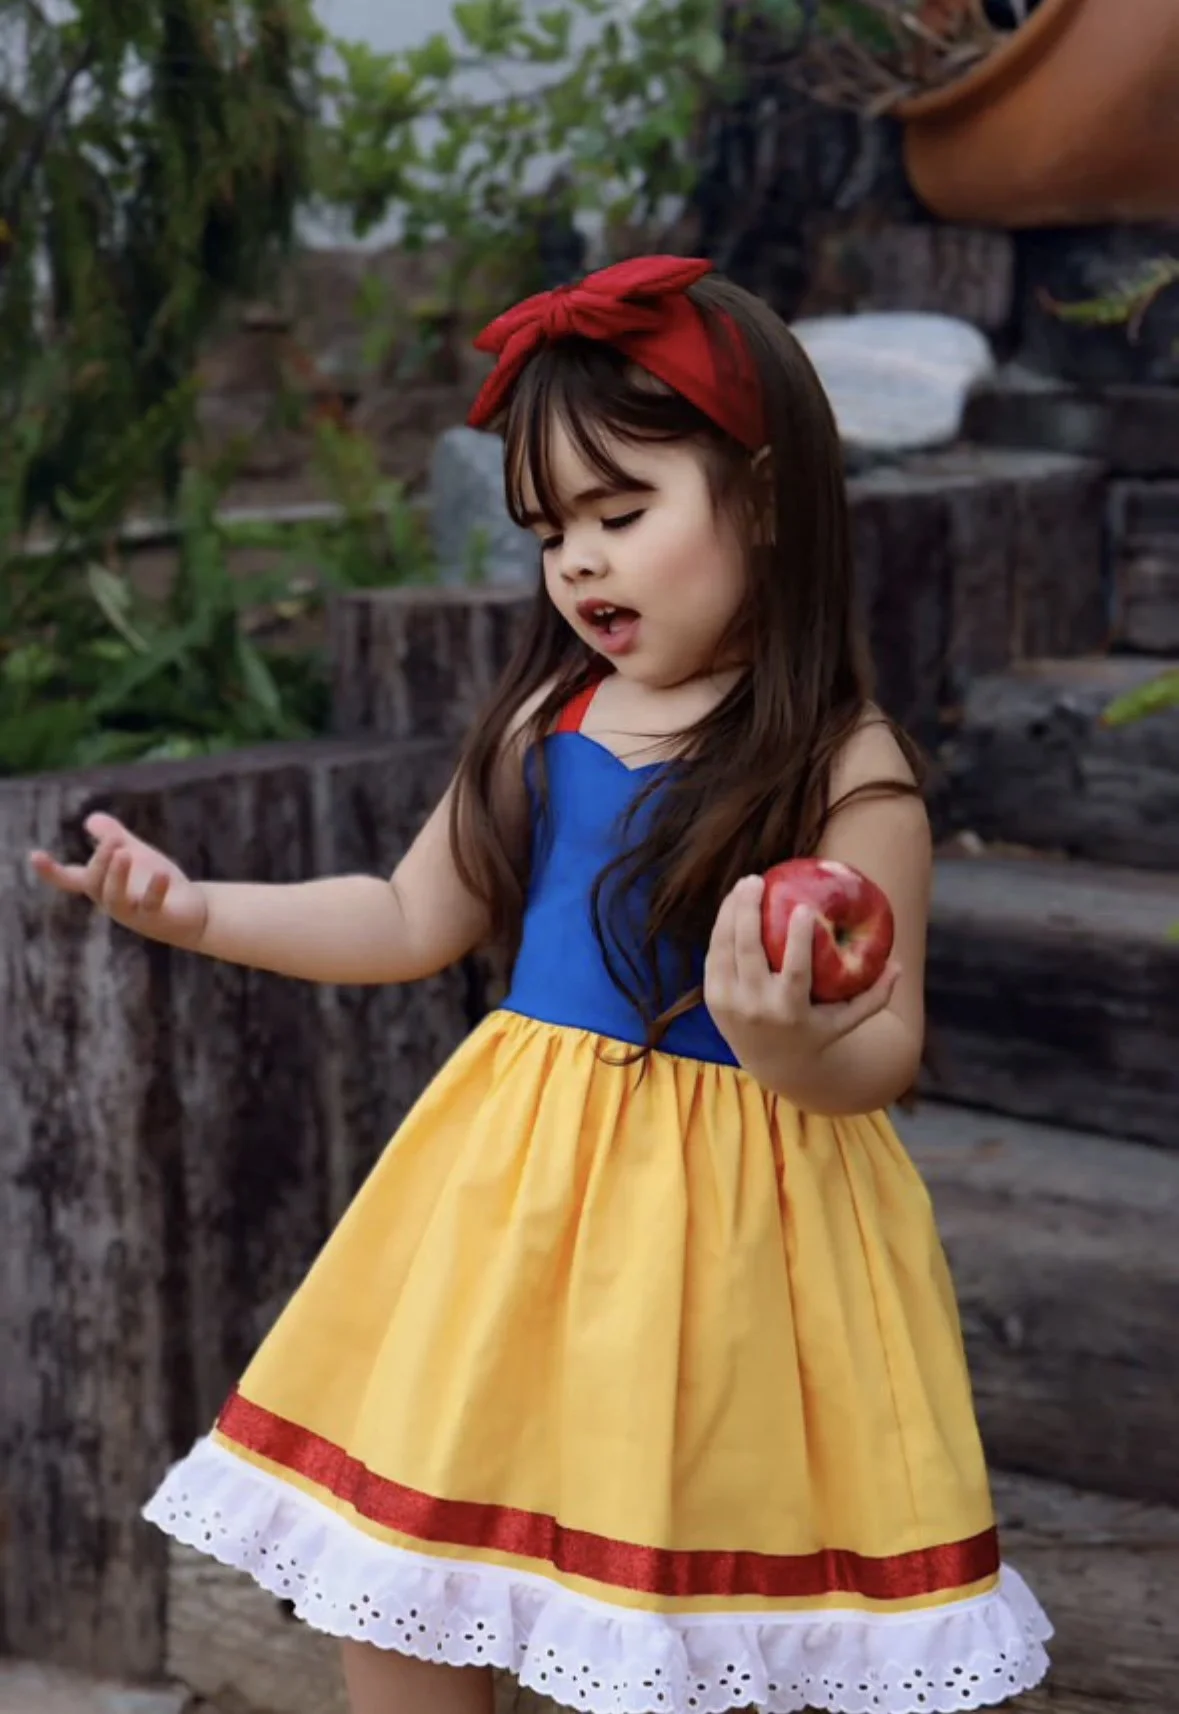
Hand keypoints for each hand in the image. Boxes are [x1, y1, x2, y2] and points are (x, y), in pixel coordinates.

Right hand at [29, 812, 208, 948]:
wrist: (193, 911)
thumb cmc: (157, 884)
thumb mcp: (135, 854)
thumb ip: (112, 836)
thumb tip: (89, 820)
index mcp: (103, 886)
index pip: (70, 880)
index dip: (51, 870)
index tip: (35, 854)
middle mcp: (112, 901)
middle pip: (94, 884)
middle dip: (100, 861)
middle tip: (113, 840)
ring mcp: (133, 913)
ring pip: (115, 899)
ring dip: (117, 875)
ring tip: (123, 852)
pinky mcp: (158, 919)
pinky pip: (151, 906)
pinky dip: (155, 889)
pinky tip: (161, 873)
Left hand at [704, 874, 900, 1090]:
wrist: (773, 1066)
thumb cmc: (816, 1033)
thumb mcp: (847, 1021)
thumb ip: (875, 996)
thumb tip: (899, 965)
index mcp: (790, 1011)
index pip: (794, 971)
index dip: (798, 938)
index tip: (803, 907)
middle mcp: (756, 1007)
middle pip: (748, 952)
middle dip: (748, 911)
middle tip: (757, 881)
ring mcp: (730, 1003)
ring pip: (725, 948)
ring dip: (731, 912)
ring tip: (745, 885)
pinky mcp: (713, 999)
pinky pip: (715, 956)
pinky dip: (722, 928)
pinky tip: (733, 906)